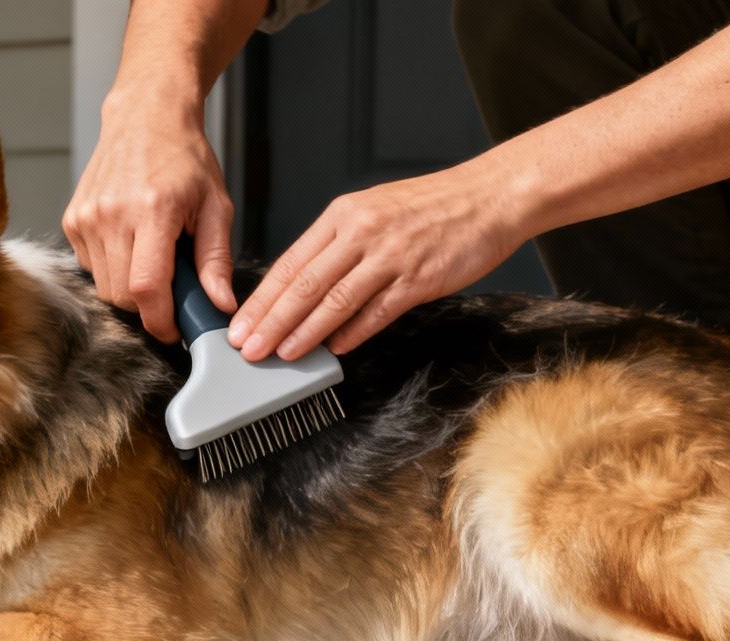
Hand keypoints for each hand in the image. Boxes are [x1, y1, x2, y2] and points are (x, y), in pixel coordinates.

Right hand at [63, 91, 235, 341]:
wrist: (146, 116)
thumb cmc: (184, 158)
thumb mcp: (216, 206)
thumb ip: (216, 260)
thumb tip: (220, 305)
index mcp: (151, 211)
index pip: (144, 289)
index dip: (160, 321)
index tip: (175, 330)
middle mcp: (111, 215)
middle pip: (122, 296)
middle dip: (148, 305)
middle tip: (172, 284)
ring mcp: (86, 218)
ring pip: (104, 287)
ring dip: (129, 286)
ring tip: (152, 254)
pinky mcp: (72, 220)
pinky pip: (91, 267)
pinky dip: (113, 267)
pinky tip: (130, 241)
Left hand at [229, 159, 529, 359]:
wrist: (489, 196)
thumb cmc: (433, 208)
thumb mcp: (373, 212)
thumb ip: (338, 248)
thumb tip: (303, 290)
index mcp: (343, 216)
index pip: (290, 263)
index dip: (261, 299)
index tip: (240, 325)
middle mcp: (361, 232)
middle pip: (304, 285)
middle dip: (271, 322)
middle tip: (249, 349)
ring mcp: (389, 255)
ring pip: (334, 300)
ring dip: (304, 333)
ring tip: (282, 354)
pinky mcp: (418, 278)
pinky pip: (377, 311)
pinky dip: (353, 332)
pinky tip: (335, 349)